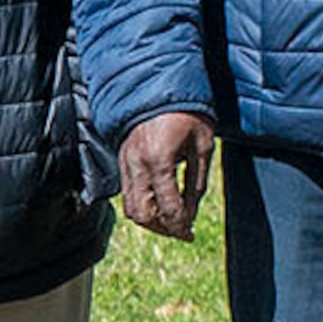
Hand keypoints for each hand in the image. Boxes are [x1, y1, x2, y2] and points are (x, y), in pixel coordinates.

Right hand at [118, 111, 216, 238]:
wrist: (159, 87)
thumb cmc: (187, 113)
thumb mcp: (202, 146)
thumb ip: (196, 182)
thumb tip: (191, 212)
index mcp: (160, 160)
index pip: (168, 208)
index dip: (181, 227)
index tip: (190, 234)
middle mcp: (137, 163)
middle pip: (143, 214)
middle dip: (162, 228)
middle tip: (180, 231)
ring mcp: (125, 161)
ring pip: (130, 207)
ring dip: (149, 220)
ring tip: (169, 221)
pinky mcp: (121, 158)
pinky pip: (126, 192)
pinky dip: (140, 205)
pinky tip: (157, 204)